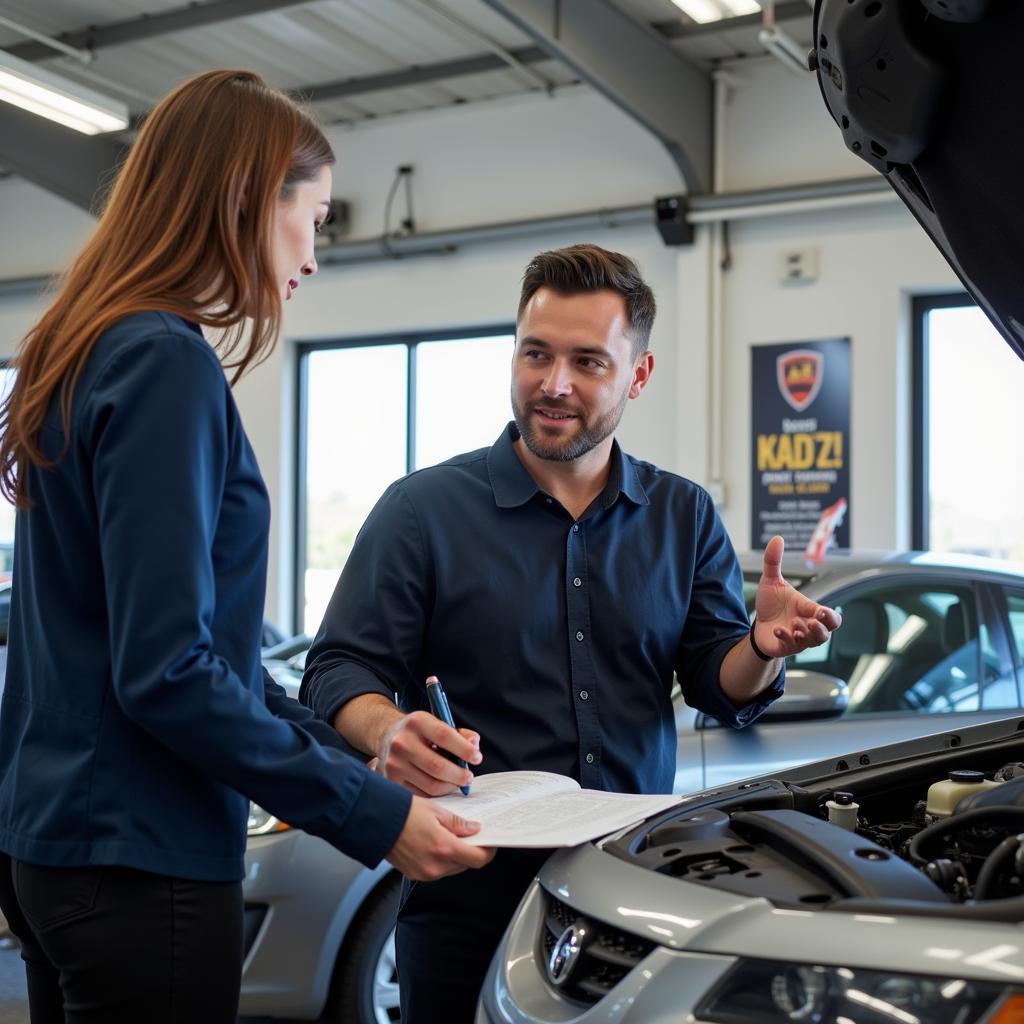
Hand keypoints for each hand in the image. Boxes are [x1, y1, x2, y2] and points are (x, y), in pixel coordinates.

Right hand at [378, 711, 481, 796]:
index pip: (444, 736)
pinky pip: (422, 794)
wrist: (387, 736)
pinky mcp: (391, 780)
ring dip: (450, 787)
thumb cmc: (420, 732)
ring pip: (431, 785)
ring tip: (457, 783)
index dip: (464, 749)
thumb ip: (460, 734)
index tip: (477, 758)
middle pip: (438, 766)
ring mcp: (394, 763)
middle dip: (459, 775)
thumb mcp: (437, 723)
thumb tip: (474, 746)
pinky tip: (442, 787)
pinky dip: (437, 794)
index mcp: (417, 722)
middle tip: (469, 777)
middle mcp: (402, 742)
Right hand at [386, 796, 494, 880]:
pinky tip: (435, 844)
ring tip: (449, 836)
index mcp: (444, 848)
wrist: (376, 821)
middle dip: (471, 851)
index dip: (488, 851)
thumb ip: (459, 823)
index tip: (490, 842)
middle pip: (466, 864)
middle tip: (470, 835)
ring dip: (456, 856)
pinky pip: (437, 870)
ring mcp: (424, 874)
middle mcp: (435, 866)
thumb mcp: (436, 810)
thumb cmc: (403, 812)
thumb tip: (475, 829)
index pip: (478, 859)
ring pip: (452, 868)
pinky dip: (442, 860)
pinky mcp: (415, 875)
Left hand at [753, 535, 841, 657]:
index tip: (820, 611)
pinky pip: (791, 646)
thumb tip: (777, 538)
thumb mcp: (771, 581)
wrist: (757, 624)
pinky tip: (779, 630)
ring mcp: (799, 639)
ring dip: (807, 633)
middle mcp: (808, 625)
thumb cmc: (771, 604)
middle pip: (829, 632)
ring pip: (814, 642)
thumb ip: (774, 561)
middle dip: (825, 627)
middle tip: (816, 620)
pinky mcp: (786, 647)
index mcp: (809, 609)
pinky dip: (786, 638)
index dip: (828, 614)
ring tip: (795, 623)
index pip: (829, 615)